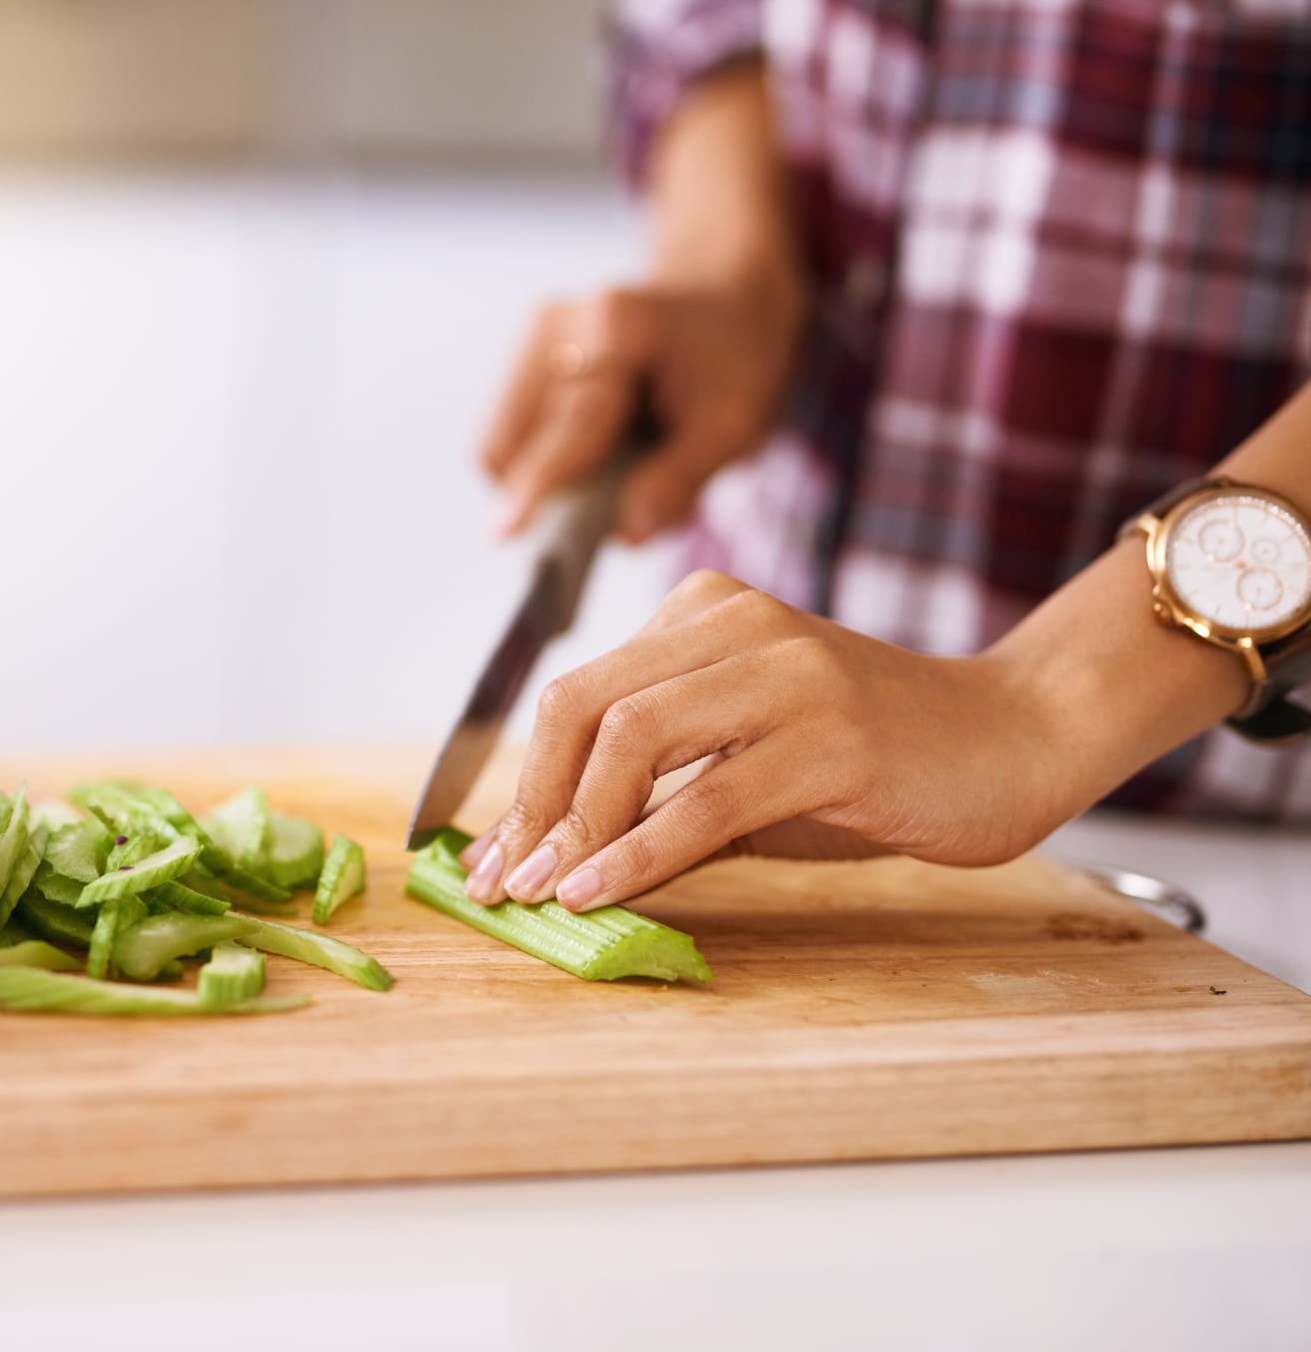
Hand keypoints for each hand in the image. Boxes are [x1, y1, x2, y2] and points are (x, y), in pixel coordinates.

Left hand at [459, 571, 1080, 911]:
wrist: (1018, 739)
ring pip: (633, 741)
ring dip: (574, 828)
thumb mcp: (747, 771)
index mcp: (705, 614)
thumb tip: (552, 863)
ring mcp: (786, 675)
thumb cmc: (876, 765)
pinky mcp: (830, 739)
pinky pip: (706, 798)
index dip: (523, 782)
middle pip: (585, 706)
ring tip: (543, 894)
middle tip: (502, 883)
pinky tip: (600, 892)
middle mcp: (737, 627)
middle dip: (532, 804)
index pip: (580, 692)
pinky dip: (639, 851)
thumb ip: (658, 799)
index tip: (489, 858)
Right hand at [479, 276, 803, 543]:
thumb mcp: (735, 423)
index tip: (507, 530)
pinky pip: (509, 433)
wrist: (722, 297)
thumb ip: (680, 480)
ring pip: (501, 444)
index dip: (539, 482)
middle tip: (611, 507)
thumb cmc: (734, 358)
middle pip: (515, 441)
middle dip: (551, 493)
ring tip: (612, 465)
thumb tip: (627, 534)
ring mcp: (535, 332)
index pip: (570, 424)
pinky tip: (595, 445)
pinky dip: (543, 460)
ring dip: (543, 479)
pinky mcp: (524, 349)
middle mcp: (561, 321)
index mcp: (618, 327)